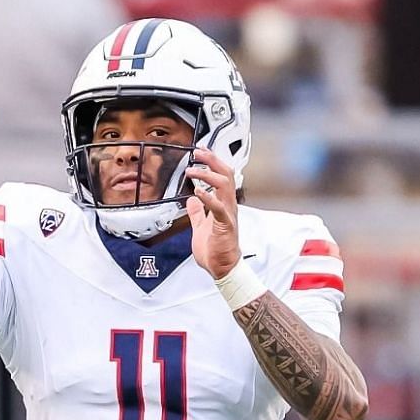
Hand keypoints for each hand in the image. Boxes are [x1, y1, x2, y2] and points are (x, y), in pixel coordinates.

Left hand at [183, 146, 241, 279]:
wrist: (222, 269)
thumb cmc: (215, 250)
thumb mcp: (201, 227)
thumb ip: (197, 213)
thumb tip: (191, 200)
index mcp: (223, 204)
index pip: (221, 176)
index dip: (212, 161)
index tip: (201, 150)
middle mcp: (228, 206)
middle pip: (225, 175)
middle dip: (212, 160)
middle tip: (198, 151)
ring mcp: (228, 215)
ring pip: (225, 186)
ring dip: (208, 175)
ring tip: (193, 170)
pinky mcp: (225, 226)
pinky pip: (219, 208)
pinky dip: (208, 198)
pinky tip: (197, 192)